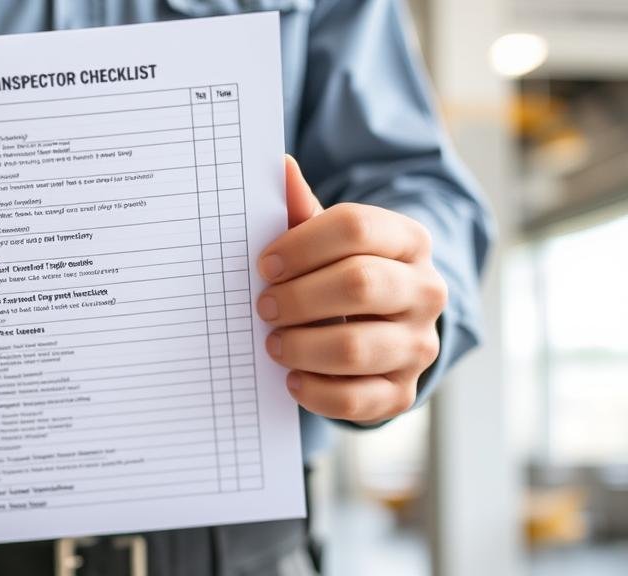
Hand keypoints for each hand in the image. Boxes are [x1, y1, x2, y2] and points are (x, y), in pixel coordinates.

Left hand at [256, 156, 446, 424]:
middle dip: (298, 297)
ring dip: (300, 345)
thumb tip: (278, 166)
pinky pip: (356, 399)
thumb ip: (301, 209)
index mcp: (408, 240)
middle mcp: (425, 290)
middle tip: (263, 307)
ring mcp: (419, 345)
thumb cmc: (340, 273)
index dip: (300, 245)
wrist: (380, 330)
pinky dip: (314, 390)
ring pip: (355, 347)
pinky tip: (292, 377)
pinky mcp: (402, 391)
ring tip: (274, 342)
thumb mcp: (326, 240)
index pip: (356, 227)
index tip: (263, 265)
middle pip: (359, 284)